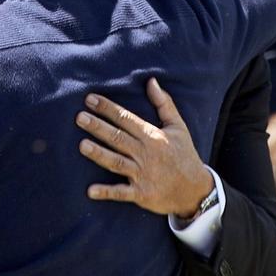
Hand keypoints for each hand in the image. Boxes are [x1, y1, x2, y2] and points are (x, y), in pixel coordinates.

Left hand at [79, 79, 214, 216]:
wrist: (195, 189)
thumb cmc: (184, 155)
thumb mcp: (178, 127)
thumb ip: (164, 103)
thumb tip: (151, 81)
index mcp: (153, 136)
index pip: (126, 119)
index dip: (108, 109)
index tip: (90, 99)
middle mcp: (146, 154)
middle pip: (118, 138)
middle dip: (98, 127)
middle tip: (79, 118)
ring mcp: (143, 175)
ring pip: (117, 162)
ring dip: (99, 154)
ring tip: (82, 145)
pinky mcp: (141, 194)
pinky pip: (121, 193)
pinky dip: (106, 192)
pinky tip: (90, 191)